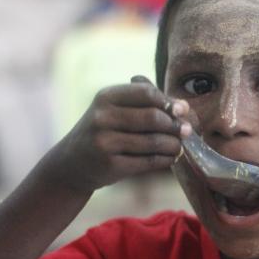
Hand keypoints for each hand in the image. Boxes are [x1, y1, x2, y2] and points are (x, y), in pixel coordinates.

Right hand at [41, 75, 190, 191]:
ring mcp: (105, 142)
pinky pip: (148, 161)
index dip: (169, 101)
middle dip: (175, 125)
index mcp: (105, 97)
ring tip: (179, 146)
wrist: (71, 164)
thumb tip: (183, 107)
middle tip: (186, 131)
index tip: (182, 110)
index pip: (146, 93)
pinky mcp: (111, 165)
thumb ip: (144, 104)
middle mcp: (102, 117)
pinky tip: (170, 158)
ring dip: (173, 145)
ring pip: (153, 141)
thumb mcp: (113, 110)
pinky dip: (165, 159)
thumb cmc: (103, 132)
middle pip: (153, 117)